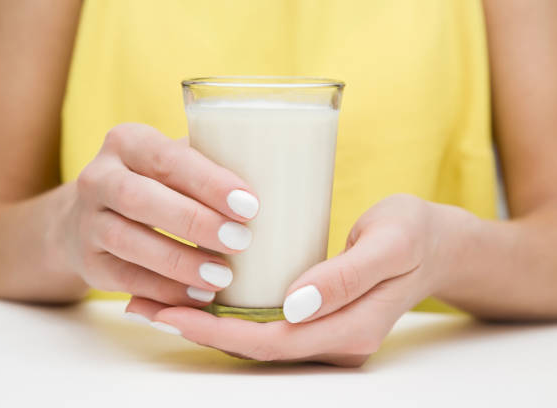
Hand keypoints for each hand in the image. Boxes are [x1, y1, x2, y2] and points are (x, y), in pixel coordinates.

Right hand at [60, 123, 258, 305]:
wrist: (92, 216)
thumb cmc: (157, 185)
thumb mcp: (174, 165)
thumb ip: (209, 167)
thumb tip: (276, 184)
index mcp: (128, 142)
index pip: (168, 158)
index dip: (208, 182)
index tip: (250, 205)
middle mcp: (98, 177)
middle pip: (141, 199)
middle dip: (195, 221)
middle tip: (242, 241)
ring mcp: (87, 221)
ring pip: (129, 241)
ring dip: (180, 261)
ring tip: (222, 277)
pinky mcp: (88, 262)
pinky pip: (125, 279)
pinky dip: (164, 290)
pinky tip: (197, 297)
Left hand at [126, 194, 471, 365]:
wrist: (438, 243)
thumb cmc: (414, 233)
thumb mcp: (390, 244)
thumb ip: (346, 276)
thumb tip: (294, 305)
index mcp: (347, 330)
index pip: (270, 342)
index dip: (217, 331)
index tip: (171, 313)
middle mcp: (332, 342)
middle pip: (251, 347)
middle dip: (195, 329)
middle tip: (143, 305)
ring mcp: (324, 334)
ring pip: (253, 338)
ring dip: (203, 323)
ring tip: (153, 302)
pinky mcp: (316, 318)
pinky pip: (264, 324)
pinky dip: (226, 314)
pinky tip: (196, 295)